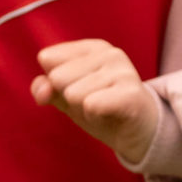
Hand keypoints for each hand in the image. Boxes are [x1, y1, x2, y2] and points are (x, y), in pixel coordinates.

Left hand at [32, 40, 156, 160]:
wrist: (140, 134)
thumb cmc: (102, 110)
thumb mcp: (67, 97)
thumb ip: (46, 88)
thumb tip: (41, 91)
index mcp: (93, 48)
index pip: (47, 58)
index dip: (54, 83)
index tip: (78, 90)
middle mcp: (110, 53)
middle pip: (58, 77)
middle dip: (69, 99)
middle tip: (93, 104)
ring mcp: (123, 71)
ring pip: (73, 93)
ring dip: (83, 110)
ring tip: (103, 110)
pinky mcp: (130, 94)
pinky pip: (90, 105)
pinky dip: (94, 117)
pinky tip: (110, 116)